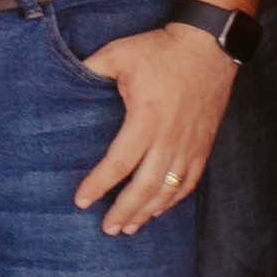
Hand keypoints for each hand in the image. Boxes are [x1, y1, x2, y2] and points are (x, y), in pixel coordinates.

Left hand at [68, 20, 234, 234]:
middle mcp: (169, 139)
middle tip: (107, 229)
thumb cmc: (161, 50)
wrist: (209, 46)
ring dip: (147, 212)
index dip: (99, 185)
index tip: (82, 201)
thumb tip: (67, 79)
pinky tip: (159, 209)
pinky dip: (173, 200)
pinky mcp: (204, 145)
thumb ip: (91, 69)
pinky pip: (189, 182)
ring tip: (129, 228)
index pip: (118, 163)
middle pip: (145, 187)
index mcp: (145, 119)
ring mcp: (189, 145)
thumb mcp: (119, 54)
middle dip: (124, 211)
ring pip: (168, 190)